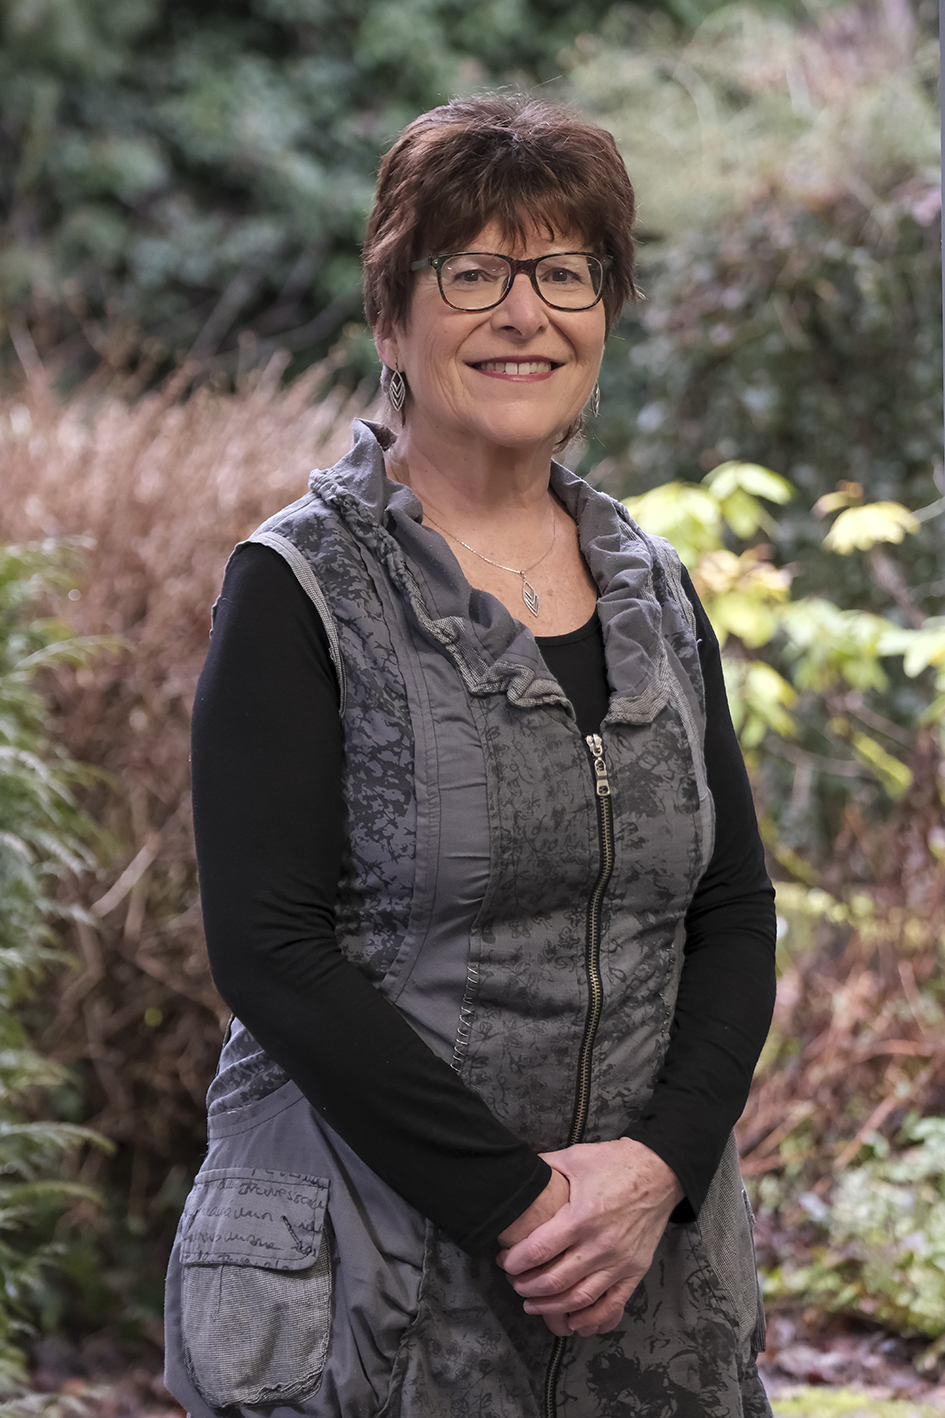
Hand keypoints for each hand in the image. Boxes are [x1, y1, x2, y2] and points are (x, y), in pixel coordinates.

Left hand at [498, 1139, 682, 1337]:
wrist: (659, 1171)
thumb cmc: (615, 1162)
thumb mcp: (575, 1157)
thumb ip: (543, 1166)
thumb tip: (518, 1173)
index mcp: (582, 1217)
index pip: (539, 1250)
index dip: (516, 1262)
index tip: (504, 1262)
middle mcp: (600, 1245)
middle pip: (555, 1280)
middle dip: (528, 1287)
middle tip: (515, 1284)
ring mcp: (619, 1262)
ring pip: (580, 1299)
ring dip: (552, 1308)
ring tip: (533, 1305)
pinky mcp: (635, 1271)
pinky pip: (612, 1306)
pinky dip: (592, 1321)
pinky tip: (574, 1324)